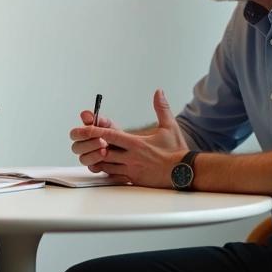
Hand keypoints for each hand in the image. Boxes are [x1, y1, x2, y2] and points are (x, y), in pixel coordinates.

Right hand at [68, 108, 118, 173]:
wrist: (128, 148)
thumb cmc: (115, 135)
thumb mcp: (109, 125)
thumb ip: (98, 120)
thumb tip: (85, 114)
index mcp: (84, 136)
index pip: (74, 134)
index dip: (81, 134)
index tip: (91, 131)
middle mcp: (84, 148)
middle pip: (77, 148)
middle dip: (90, 144)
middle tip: (103, 141)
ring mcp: (89, 159)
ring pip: (83, 159)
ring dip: (93, 155)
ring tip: (105, 151)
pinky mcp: (96, 168)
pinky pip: (93, 169)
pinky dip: (99, 165)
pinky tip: (107, 161)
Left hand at [69, 90, 188, 187]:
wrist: (185, 172)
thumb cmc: (176, 151)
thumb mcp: (170, 127)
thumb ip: (162, 108)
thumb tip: (159, 92)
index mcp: (137, 144)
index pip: (112, 136)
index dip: (97, 131)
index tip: (87, 129)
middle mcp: (132, 158)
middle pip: (105, 152)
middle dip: (95, 147)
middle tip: (87, 142)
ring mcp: (132, 170)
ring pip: (107, 166)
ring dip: (100, 160)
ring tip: (94, 153)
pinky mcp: (134, 180)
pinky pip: (115, 177)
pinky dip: (107, 172)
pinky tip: (105, 168)